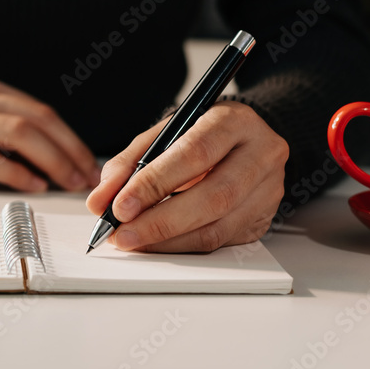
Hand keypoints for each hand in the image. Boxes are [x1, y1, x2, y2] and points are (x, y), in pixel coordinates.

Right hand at [0, 70, 99, 191]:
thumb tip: (50, 152)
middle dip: (67, 151)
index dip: (69, 138)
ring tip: (64, 182)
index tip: (87, 162)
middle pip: (34, 120)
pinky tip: (31, 184)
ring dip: (50, 161)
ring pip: (16, 135)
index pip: (39, 110)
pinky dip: (14, 172)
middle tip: (83, 177)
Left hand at [85, 101, 287, 252]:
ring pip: (217, 228)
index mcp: (235, 121)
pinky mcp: (263, 220)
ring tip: (133, 241)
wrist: (248, 140)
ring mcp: (268, 191)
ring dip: (167, 241)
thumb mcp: (166, 132)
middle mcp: (261, 154)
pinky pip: (219, 242)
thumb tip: (101, 199)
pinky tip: (157, 244)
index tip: (119, 205)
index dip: (154, 183)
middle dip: (160, 222)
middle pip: (212, 197)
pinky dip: (182, 247)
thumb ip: (131, 162)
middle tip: (123, 233)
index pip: (195, 154)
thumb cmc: (204, 133)